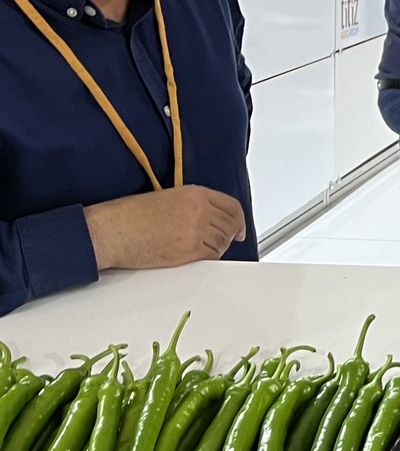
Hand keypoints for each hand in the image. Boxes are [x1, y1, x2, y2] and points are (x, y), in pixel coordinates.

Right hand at [84, 187, 245, 272]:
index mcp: (195, 194)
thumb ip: (191, 204)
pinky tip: (197, 255)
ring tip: (202, 247)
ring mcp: (196, 231)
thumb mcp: (165, 197)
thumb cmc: (128, 215)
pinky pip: (211, 256)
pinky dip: (209, 257)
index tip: (238, 227)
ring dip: (218, 246)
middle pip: (231, 225)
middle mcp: (200, 211)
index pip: (232, 206)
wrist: (110, 231)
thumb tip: (208, 216)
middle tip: (225, 240)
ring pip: (223, 242)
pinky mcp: (189, 251)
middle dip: (230, 234)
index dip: (238, 219)